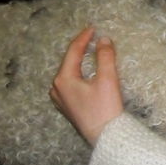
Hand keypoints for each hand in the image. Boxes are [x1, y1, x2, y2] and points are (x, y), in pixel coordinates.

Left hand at [50, 27, 124, 145]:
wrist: (106, 137)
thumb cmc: (105, 108)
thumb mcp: (107, 79)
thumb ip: (105, 56)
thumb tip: (104, 39)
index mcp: (63, 79)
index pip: (73, 51)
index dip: (84, 37)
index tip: (94, 27)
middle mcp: (57, 88)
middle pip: (69, 61)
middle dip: (81, 48)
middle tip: (93, 37)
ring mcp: (61, 99)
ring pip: (70, 72)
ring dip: (80, 61)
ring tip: (92, 51)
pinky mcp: (68, 107)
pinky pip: (72, 82)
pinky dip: (80, 72)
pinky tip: (88, 71)